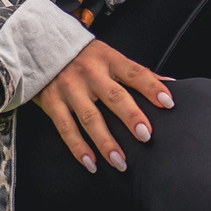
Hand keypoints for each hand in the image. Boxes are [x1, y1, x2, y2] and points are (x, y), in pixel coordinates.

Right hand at [34, 39, 172, 171]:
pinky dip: (79, 148)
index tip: (169, 102)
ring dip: (106, 142)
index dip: (152, 87)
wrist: (39, 46)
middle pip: (113, 96)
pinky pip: (66, 129)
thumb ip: (136, 72)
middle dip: (131, 116)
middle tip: (146, 136)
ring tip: (121, 162)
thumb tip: (170, 83)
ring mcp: (69, 89)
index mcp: (108, 59)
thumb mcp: (109, 56)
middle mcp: (90, 73)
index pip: (135, 73)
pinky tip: (92, 164)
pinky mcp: (52, 102)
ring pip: (90, 118)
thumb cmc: (84, 56)